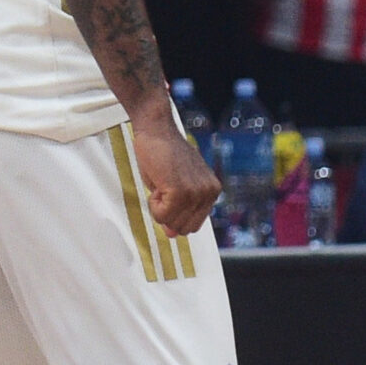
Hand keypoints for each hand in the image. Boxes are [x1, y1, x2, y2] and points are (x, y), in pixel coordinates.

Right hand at [130, 119, 221, 237]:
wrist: (157, 130)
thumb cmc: (164, 155)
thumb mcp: (175, 187)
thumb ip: (179, 211)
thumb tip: (173, 234)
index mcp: (212, 191)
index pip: (193, 226)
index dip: (175, 215)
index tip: (170, 193)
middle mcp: (209, 193)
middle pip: (184, 229)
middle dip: (167, 214)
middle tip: (164, 188)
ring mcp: (196, 193)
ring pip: (171, 223)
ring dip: (159, 208)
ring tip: (162, 183)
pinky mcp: (181, 191)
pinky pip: (161, 216)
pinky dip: (153, 204)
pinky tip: (158, 183)